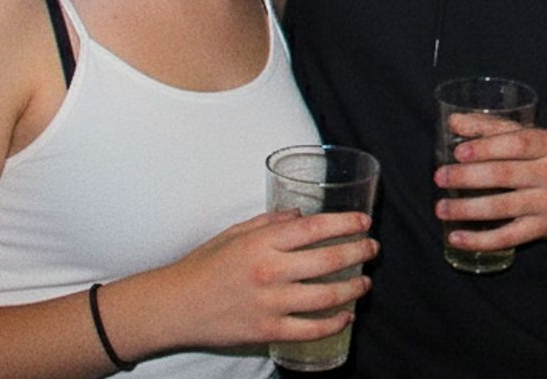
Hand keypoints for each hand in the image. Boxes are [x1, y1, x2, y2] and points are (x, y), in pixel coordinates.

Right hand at [148, 209, 378, 350]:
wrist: (174, 307)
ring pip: (325, 296)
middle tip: (372, 249)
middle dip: (358, 252)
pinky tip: (345, 316)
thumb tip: (301, 215)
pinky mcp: (266, 330)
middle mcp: (269, 271)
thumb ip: (270, 223)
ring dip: (352, 288)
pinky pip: (309, 328)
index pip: (315, 227)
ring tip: (365, 283)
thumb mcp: (234, 233)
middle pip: (328, 260)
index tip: (364, 222)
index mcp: (262, 243)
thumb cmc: (202, 267)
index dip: (345, 224)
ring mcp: (269, 303)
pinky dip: (332, 323)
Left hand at [434, 114, 546, 247]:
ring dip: (466, 209)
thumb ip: (490, 128)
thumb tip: (453, 122)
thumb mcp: (527, 137)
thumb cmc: (544, 161)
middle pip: (504, 174)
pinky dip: (479, 239)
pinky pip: (507, 237)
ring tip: (441, 208)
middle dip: (467, 177)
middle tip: (440, 177)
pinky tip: (456, 237)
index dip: (486, 148)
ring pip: (502, 207)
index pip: (516, 143)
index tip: (458, 152)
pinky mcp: (542, 229)